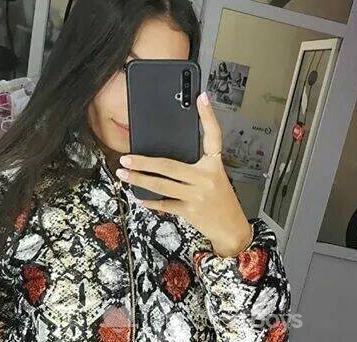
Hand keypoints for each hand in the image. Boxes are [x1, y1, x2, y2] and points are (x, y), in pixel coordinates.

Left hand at [116, 91, 252, 257]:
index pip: (213, 137)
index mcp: (214, 166)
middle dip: (144, 162)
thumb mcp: (215, 179)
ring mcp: (197, 196)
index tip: (202, 97)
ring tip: (124, 175)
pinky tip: (140, 197)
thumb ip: (196, 168)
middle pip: (169, 166)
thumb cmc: (221, 202)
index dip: (209, 116)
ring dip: (139, 180)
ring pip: (162, 185)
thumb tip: (166, 161)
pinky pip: (165, 204)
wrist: (231, 229)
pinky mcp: (190, 211)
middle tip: (126, 157)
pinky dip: (151, 201)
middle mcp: (206, 178)